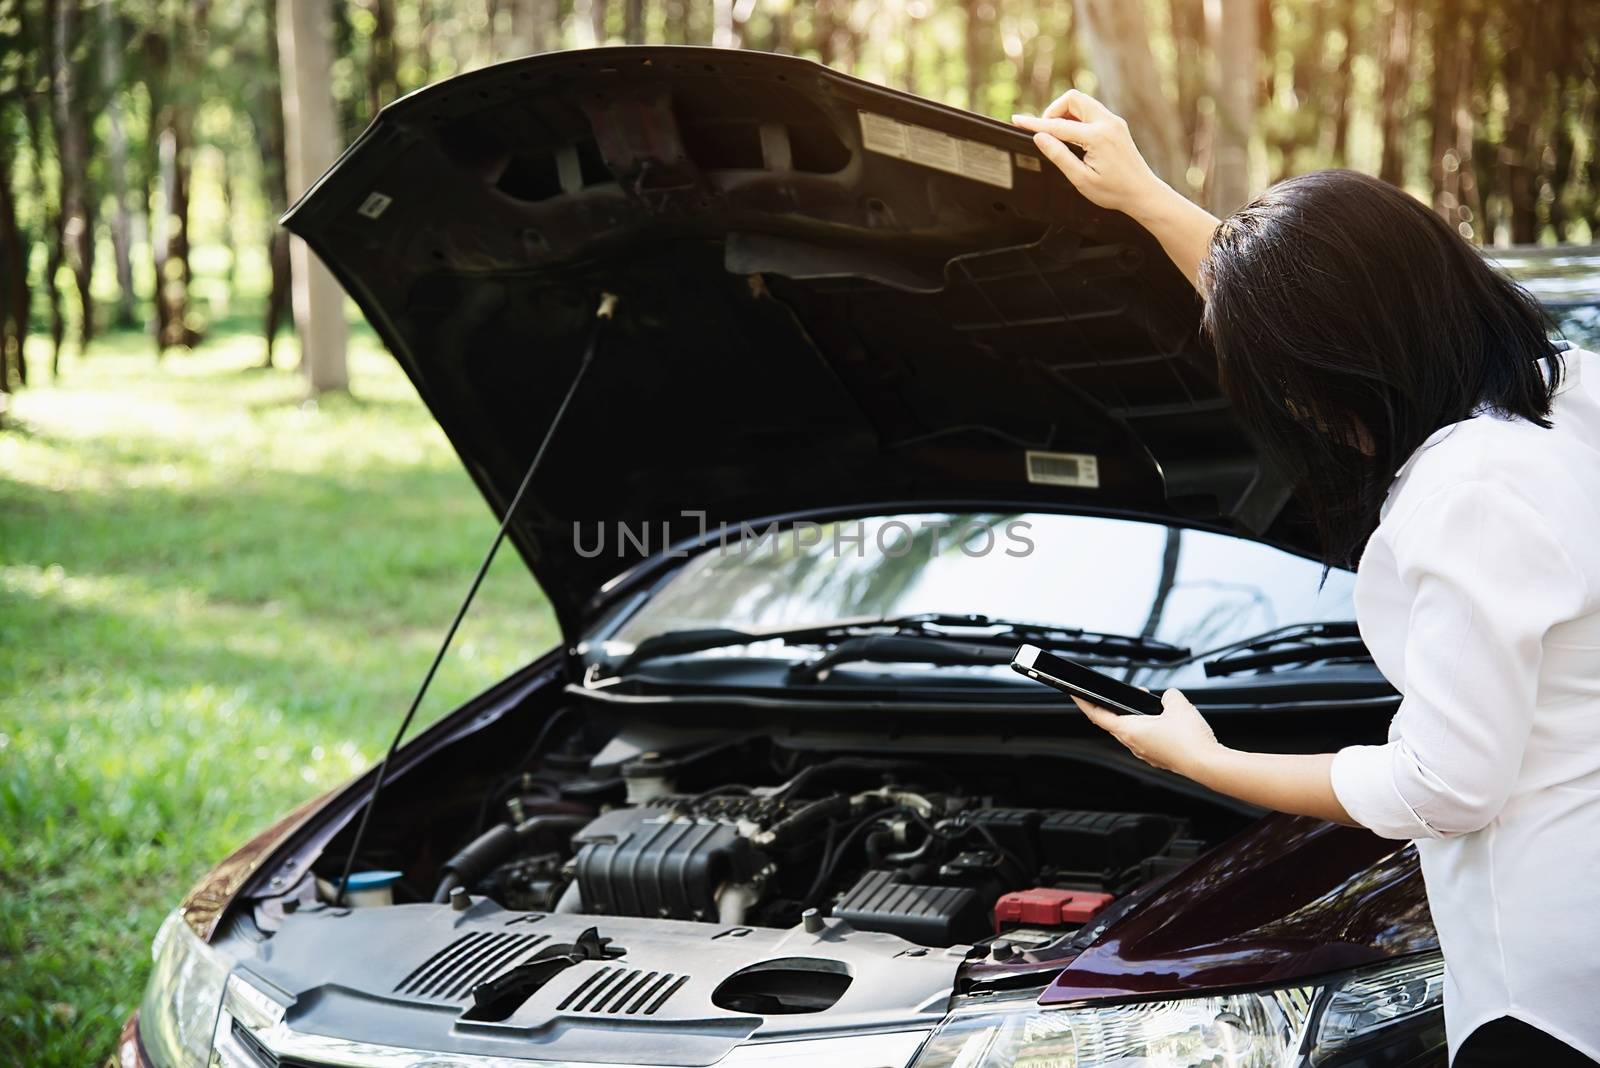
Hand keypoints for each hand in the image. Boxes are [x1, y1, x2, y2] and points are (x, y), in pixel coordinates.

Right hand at [1011, 90, 1169, 219]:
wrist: (1142, 193)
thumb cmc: (1114, 191)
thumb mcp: (1081, 178)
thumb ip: (1059, 155)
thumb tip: (1040, 138)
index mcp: (1097, 137)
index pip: (1058, 125)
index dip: (1035, 124)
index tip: (1018, 120)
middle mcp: (1107, 123)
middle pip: (1072, 99)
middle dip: (1054, 111)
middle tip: (1046, 132)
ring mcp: (1114, 121)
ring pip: (1082, 102)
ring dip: (1066, 113)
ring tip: (1059, 137)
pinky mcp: (1116, 124)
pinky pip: (1091, 111)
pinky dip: (1077, 118)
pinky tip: (1073, 137)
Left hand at [1071, 688, 1220, 776]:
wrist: (1207, 764)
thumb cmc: (1189, 739)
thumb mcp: (1178, 704)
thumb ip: (1169, 695)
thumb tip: (1168, 698)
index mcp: (1130, 730)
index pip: (1098, 715)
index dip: (1085, 703)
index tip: (1076, 695)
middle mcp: (1133, 744)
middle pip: (1114, 723)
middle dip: (1116, 706)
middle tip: (1123, 693)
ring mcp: (1146, 753)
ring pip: (1132, 732)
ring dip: (1134, 718)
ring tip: (1147, 704)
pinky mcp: (1159, 758)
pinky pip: (1147, 740)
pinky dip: (1148, 728)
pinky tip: (1162, 722)